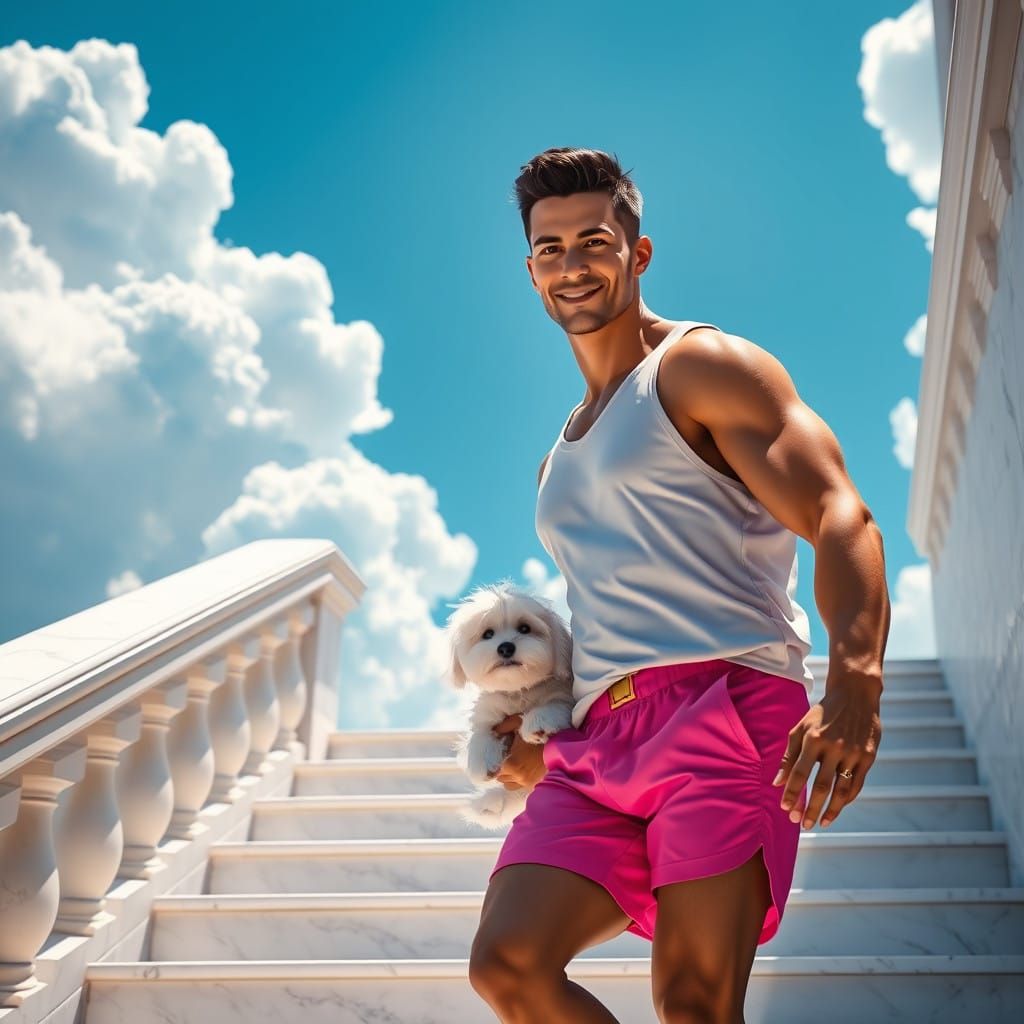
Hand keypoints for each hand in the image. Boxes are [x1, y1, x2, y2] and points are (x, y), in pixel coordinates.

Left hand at [491, 714, 547, 792]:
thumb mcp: (519, 723)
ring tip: (513, 766)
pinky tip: (522, 770)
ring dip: (508, 777)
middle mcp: (517, 777)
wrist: (561, 745)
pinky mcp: (535, 784)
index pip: (494, 769)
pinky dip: (518, 780)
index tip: (499, 754)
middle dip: (501, 769)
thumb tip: (494, 730)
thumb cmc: (539, 733)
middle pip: (501, 778)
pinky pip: (520, 786)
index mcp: (510, 764)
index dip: (495, 761)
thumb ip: (504, 726)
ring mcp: (527, 783)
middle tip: (506, 758)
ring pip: (509, 784)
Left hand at [772, 675, 881, 829]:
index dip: (792, 793)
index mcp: (814, 739)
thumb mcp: (800, 728)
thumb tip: (776, 782)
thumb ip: (789, 756)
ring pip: (842, 790)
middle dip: (810, 808)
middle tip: (801, 824)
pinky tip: (837, 808)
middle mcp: (834, 747)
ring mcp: (853, 753)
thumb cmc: (822, 714)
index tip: (786, 809)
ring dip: (830, 810)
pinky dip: (847, 799)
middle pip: (821, 786)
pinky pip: (857, 784)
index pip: (800, 773)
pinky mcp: (868, 756)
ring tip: (820, 823)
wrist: (855, 695)